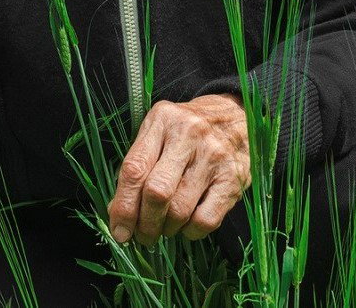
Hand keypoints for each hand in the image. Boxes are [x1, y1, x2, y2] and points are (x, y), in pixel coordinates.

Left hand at [107, 93, 249, 246]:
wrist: (237, 119)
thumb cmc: (189, 131)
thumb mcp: (159, 133)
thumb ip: (139, 166)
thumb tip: (118, 211)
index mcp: (162, 121)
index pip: (134, 169)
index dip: (123, 206)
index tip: (119, 231)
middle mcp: (187, 135)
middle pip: (157, 192)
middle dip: (145, 224)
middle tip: (143, 236)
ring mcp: (213, 157)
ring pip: (180, 210)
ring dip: (167, 229)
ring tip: (165, 228)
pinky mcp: (233, 179)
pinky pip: (206, 219)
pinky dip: (191, 232)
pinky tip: (187, 225)